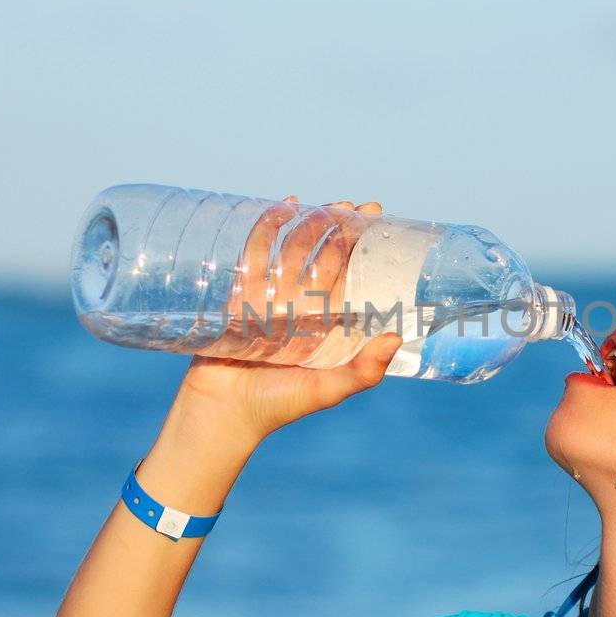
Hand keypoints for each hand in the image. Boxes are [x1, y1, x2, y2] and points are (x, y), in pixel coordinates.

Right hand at [178, 198, 402, 445]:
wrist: (219, 413)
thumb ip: (361, 372)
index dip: (364, 250)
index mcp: (326, 325)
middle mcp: (301, 309)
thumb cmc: (276, 406)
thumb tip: (396, 339)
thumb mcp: (325, 390)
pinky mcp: (239, 296)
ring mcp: (270, 299)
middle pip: (322, 258)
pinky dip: (265, 230)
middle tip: (351, 205)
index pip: (350, 278)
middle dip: (337, 229)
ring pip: (291, 252)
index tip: (377, 221)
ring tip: (318, 202)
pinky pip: (254, 256)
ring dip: (305, 225)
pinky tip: (279, 208)